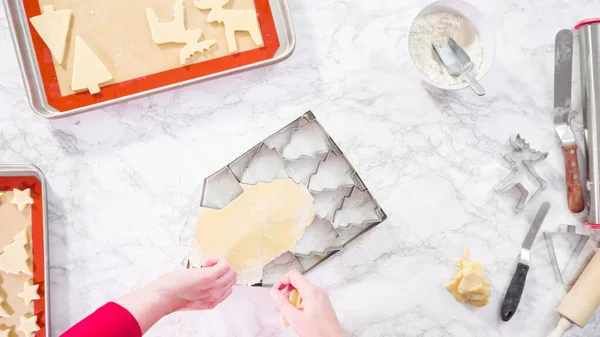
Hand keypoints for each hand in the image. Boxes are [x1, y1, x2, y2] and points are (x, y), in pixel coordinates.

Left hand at [116, 259, 235, 332]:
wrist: (163, 297)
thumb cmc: (171, 296)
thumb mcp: (192, 299)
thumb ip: (202, 293)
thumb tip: (204, 282)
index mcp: (212, 302)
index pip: (229, 289)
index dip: (221, 278)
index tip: (211, 274)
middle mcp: (216, 296)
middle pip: (232, 279)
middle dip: (223, 270)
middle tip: (209, 268)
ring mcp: (214, 287)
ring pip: (231, 272)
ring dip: (221, 265)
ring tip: (207, 266)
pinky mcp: (209, 277)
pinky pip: (224, 265)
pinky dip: (217, 260)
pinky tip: (205, 263)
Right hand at [270, 270, 343, 336]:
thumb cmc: (318, 332)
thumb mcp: (295, 318)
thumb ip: (282, 303)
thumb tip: (274, 292)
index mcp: (312, 292)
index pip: (293, 275)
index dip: (282, 281)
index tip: (276, 291)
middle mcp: (318, 291)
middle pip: (297, 282)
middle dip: (287, 293)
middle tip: (284, 306)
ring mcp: (321, 295)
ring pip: (302, 290)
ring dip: (293, 299)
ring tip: (292, 313)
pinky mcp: (322, 301)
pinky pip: (307, 296)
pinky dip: (300, 302)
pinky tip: (299, 314)